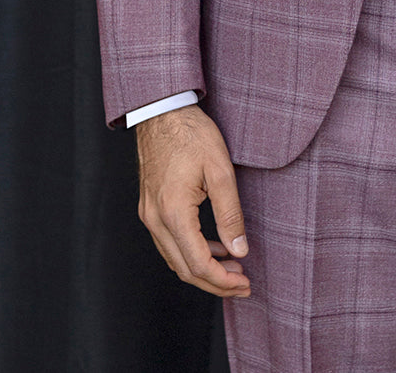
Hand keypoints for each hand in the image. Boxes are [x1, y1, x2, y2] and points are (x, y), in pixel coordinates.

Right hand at [135, 104, 250, 296]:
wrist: (163, 112)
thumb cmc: (192, 134)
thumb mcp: (220, 170)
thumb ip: (230, 214)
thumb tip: (239, 250)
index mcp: (174, 212)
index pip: (198, 264)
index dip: (223, 281)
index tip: (245, 284)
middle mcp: (156, 220)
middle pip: (184, 269)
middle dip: (215, 282)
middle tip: (243, 284)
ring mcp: (149, 215)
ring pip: (175, 259)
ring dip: (203, 269)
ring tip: (233, 267)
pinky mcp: (150, 208)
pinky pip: (169, 243)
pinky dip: (191, 252)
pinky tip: (213, 247)